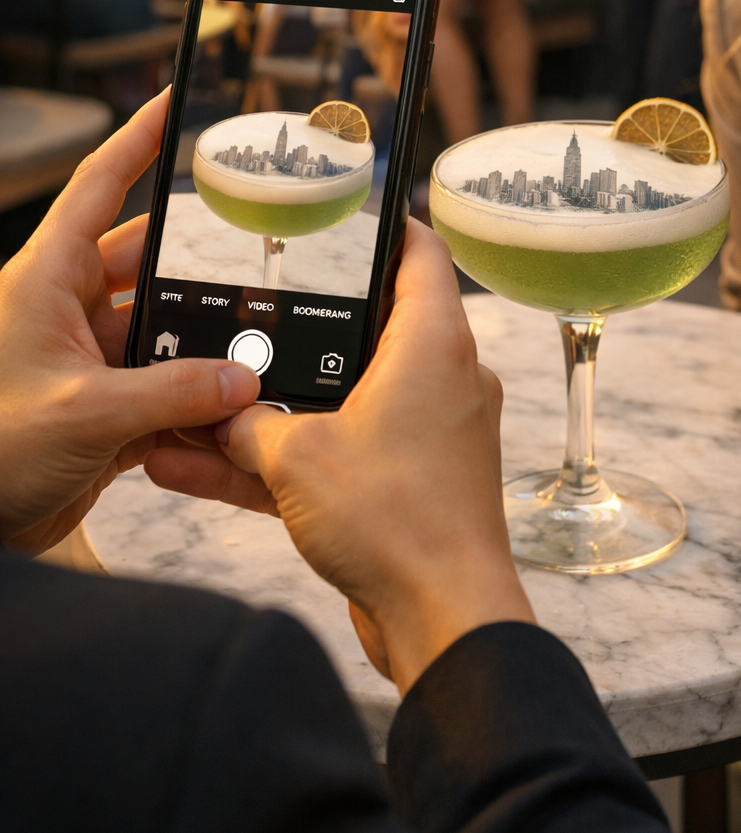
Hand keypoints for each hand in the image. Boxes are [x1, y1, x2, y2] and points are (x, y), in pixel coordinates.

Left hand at [0, 90, 260, 553]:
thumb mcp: (85, 413)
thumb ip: (175, 392)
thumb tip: (247, 379)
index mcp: (48, 280)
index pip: (100, 188)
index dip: (138, 141)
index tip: (175, 102)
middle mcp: (68, 309)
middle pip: (148, 264)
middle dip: (200, 266)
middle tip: (258, 249)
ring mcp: (87, 358)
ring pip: (163, 329)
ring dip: (203, 343)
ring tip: (256, 345)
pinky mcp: (102, 407)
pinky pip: (163, 385)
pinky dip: (196, 397)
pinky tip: (234, 406)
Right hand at [146, 220, 534, 694]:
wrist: (442, 619)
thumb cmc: (396, 521)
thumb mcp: (296, 458)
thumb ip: (249, 427)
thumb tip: (219, 419)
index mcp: (433, 346)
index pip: (420, 254)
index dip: (385, 226)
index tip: (344, 213)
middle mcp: (443, 380)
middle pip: (373, 327)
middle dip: (305, 328)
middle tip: (253, 307)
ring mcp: (430, 435)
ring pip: (345, 400)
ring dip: (279, 409)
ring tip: (205, 406)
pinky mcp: (414, 484)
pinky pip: (344, 454)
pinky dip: (290, 460)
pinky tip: (209, 469)